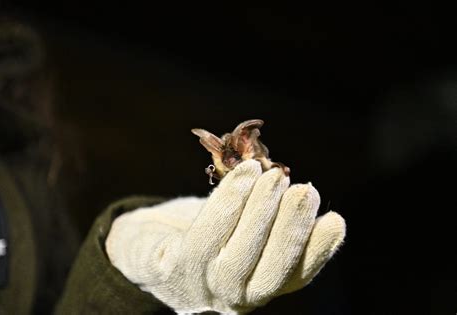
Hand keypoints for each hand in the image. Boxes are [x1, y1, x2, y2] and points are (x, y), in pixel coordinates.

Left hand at [106, 160, 344, 313]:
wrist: (146, 248)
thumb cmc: (203, 237)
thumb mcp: (238, 234)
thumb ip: (269, 226)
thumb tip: (308, 204)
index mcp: (254, 289)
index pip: (293, 277)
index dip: (318, 251)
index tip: (335, 219)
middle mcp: (231, 298)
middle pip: (270, 270)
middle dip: (291, 228)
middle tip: (305, 190)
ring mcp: (201, 287)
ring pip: (239, 253)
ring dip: (261, 211)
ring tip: (272, 176)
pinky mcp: (174, 268)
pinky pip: (205, 233)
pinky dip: (229, 200)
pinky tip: (244, 174)